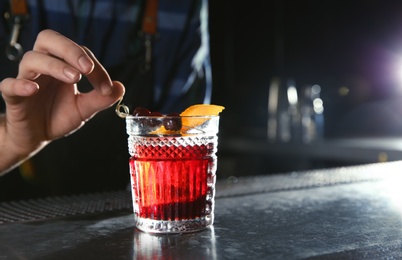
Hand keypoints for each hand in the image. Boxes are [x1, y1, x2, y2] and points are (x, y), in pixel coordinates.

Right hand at [0, 29, 124, 172]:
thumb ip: (100, 99)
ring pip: (32, 59)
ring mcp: (27, 79)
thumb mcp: (84, 109)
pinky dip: (21, 84)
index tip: (107, 87)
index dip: (94, 66)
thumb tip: (120, 88)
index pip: (78, 53)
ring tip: (74, 78)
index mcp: (62, 65)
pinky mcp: (13, 97)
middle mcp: (43, 66)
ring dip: (54, 65)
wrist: (36, 136)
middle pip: (48, 39)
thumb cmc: (58, 116)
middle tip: (88, 67)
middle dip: (70, 50)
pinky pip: (9, 85)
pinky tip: (35, 89)